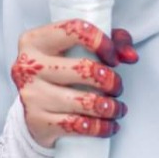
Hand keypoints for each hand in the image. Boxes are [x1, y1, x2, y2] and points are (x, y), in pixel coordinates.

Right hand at [10, 18, 138, 147]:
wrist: (32, 109)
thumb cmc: (60, 73)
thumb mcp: (79, 49)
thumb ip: (112, 42)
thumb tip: (130, 55)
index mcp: (35, 41)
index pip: (74, 30)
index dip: (102, 42)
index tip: (113, 58)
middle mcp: (28, 65)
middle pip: (83, 68)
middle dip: (110, 81)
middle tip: (117, 87)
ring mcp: (31, 94)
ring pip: (83, 101)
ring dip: (110, 107)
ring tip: (117, 108)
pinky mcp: (37, 121)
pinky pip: (77, 126)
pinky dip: (100, 127)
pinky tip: (108, 126)